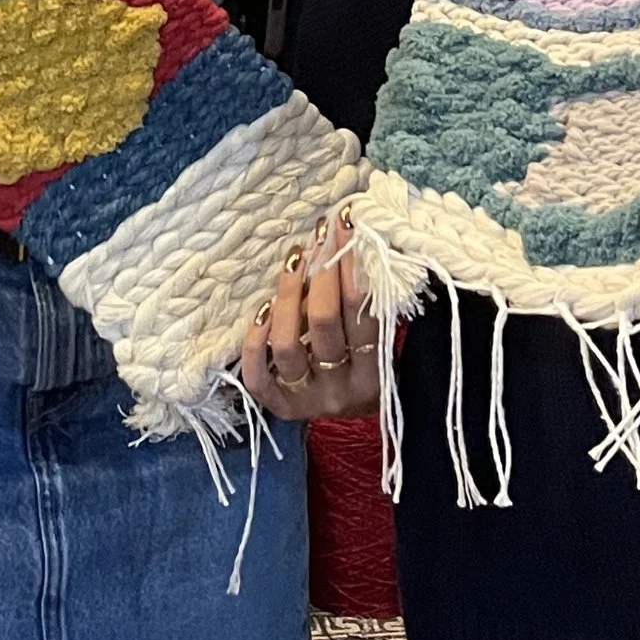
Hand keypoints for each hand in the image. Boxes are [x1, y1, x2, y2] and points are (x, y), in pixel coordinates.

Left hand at [240, 211, 385, 421]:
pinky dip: (255, 341)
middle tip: (321, 238)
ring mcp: (307, 398)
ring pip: (287, 344)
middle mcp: (341, 389)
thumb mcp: (385, 339)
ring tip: (294, 261)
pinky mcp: (280, 406)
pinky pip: (257, 375)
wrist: (358, 415)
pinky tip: (262, 308)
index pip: (363, 312)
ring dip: (287, 295)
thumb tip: (355, 237)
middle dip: (322, 272)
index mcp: (375, 374)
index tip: (346, 225)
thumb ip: (374, 300)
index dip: (354, 264)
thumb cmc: (371, 363)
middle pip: (324, 323)